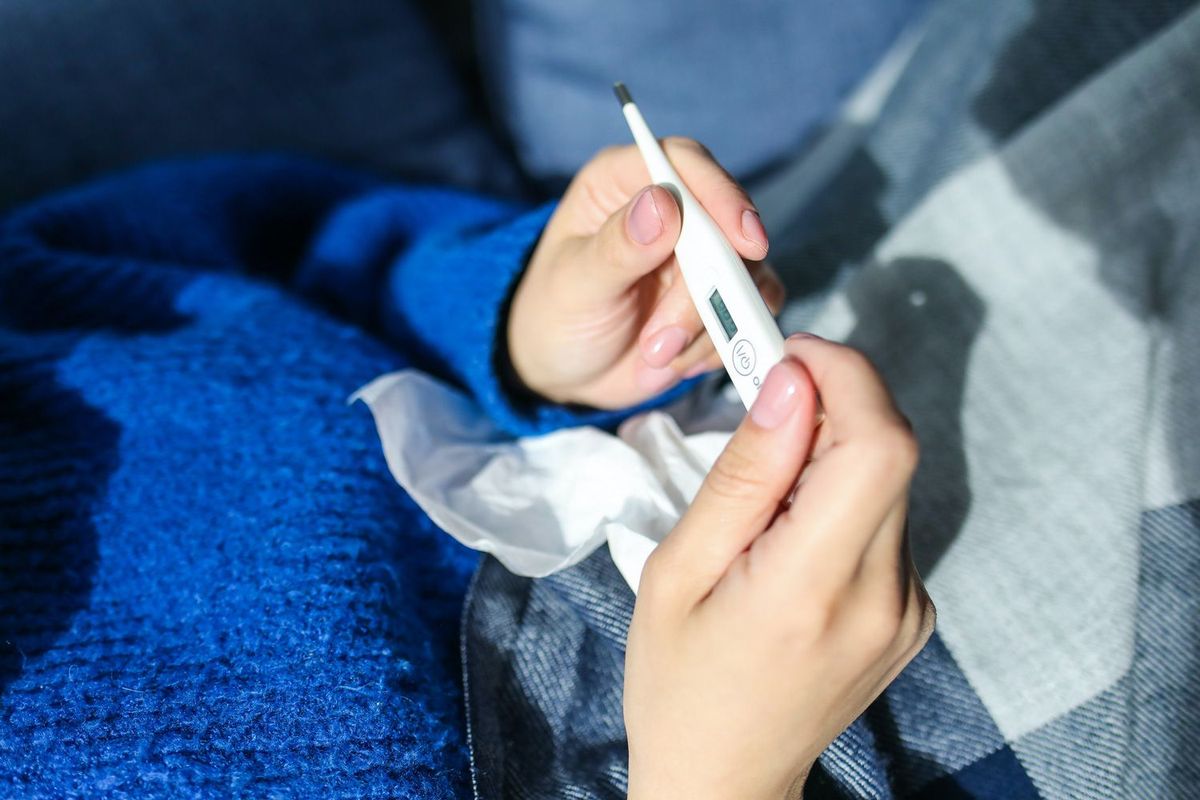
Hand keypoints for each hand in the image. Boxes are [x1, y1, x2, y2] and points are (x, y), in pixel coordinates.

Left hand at [507, 139, 783, 408]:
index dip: (721, 195)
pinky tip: (678, 360)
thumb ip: (619, 246)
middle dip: (703, 294)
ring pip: (745, 275)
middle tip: (660, 342)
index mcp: (623, 182)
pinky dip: (720, 343)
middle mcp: (670, 208)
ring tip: (654, 355)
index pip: (684, 163)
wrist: (565, 372)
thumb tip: (663, 203)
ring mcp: (701, 254)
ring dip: (707, 327)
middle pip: (724, 228)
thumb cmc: (556, 315)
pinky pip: (750, 312)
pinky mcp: (721, 295)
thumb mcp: (576, 283)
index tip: (745, 242)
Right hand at [623, 334, 934, 799]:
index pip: (878, 444)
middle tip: (763, 403)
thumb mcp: (676, 572)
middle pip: (891, 450)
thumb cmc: (679, 681)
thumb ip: (743, 476)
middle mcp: (882, 598)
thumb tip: (791, 386)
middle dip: (831, 403)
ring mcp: (908, 609)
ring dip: (832, 454)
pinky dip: (841, 498)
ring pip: (888, 480)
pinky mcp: (913, 613)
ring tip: (763, 497)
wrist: (725, 776)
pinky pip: (885, 519)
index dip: (846, 375)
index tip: (789, 354)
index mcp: (810, 588)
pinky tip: (789, 537)